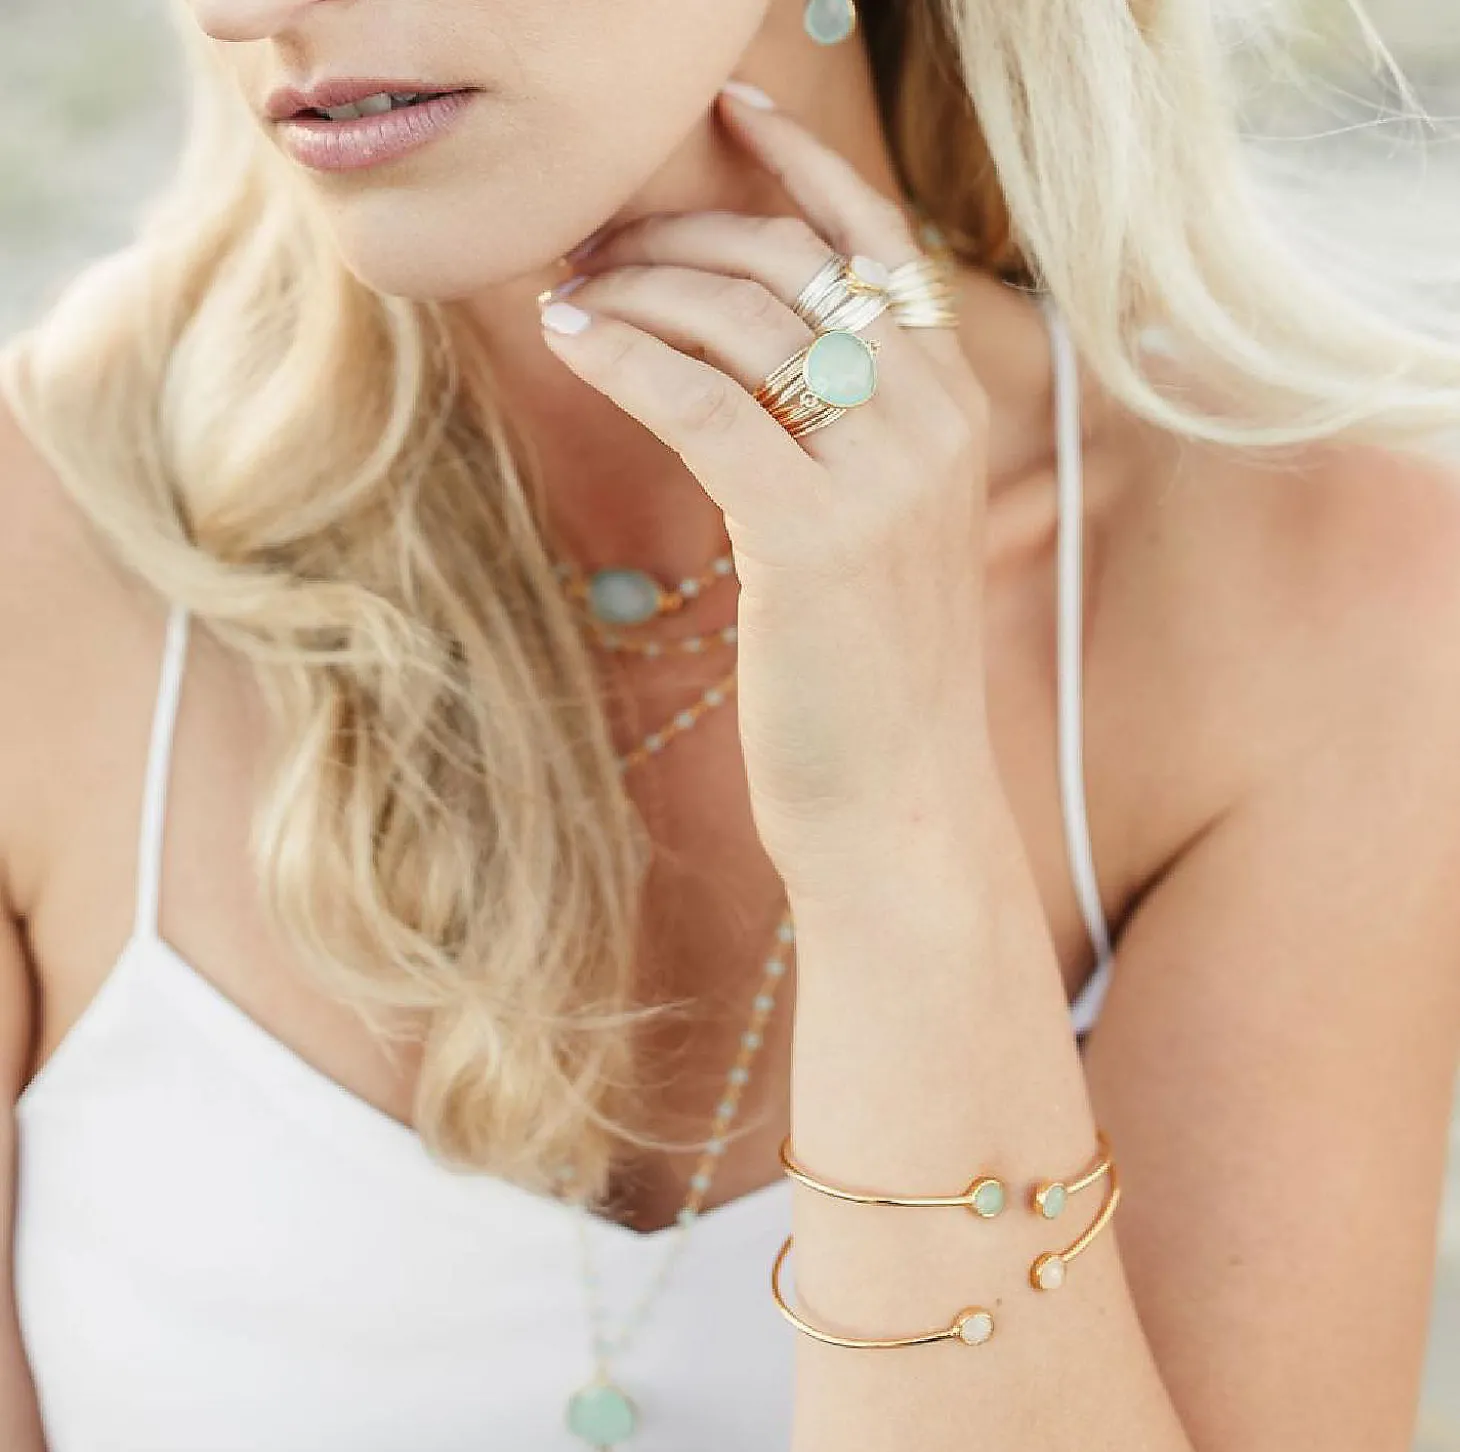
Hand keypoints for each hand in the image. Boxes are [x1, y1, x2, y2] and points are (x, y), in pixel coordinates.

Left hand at [538, 86, 995, 904]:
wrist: (899, 803)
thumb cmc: (867, 674)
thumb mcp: (876, 530)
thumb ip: (842, 431)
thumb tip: (739, 354)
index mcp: (954, 400)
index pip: (876, 238)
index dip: (799, 162)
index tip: (727, 110)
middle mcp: (936, 413)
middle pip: (790, 260)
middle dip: (679, 232)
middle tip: (596, 249)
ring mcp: (885, 470)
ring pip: (740, 315)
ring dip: (636, 287)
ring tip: (567, 297)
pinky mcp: (816, 533)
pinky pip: (700, 400)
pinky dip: (625, 355)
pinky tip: (571, 340)